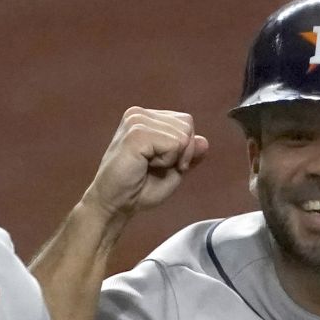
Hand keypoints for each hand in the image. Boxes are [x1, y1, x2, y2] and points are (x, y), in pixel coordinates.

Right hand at [80, 107, 207, 219]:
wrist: (114, 205)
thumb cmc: (139, 189)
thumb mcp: (172, 170)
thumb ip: (189, 153)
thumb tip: (204, 141)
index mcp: (146, 118)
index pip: (185, 122)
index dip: (185, 148)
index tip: (165, 165)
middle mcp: (139, 114)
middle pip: (187, 124)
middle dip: (182, 152)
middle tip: (157, 167)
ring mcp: (136, 121)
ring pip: (182, 135)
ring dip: (172, 158)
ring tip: (148, 166)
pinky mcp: (136, 134)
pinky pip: (174, 144)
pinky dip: (167, 161)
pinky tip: (144, 166)